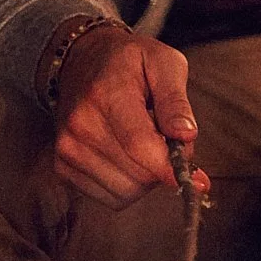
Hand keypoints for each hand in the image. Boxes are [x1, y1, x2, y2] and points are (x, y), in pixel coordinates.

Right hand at [50, 24, 202, 208]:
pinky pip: (108, 198)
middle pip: (135, 174)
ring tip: (146, 146)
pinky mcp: (63, 167)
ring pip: (123, 193)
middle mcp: (80, 126)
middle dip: (163, 167)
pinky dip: (127, 186)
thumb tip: (186, 135)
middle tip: (169, 142)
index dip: (169, 167)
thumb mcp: (164, 63)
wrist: (83, 62)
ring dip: (146, 179)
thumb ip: (175, 101)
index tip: (197, 179)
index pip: (139, 145)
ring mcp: (67, 149)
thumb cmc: (130, 62)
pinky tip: (129, 158)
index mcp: (107, 94)